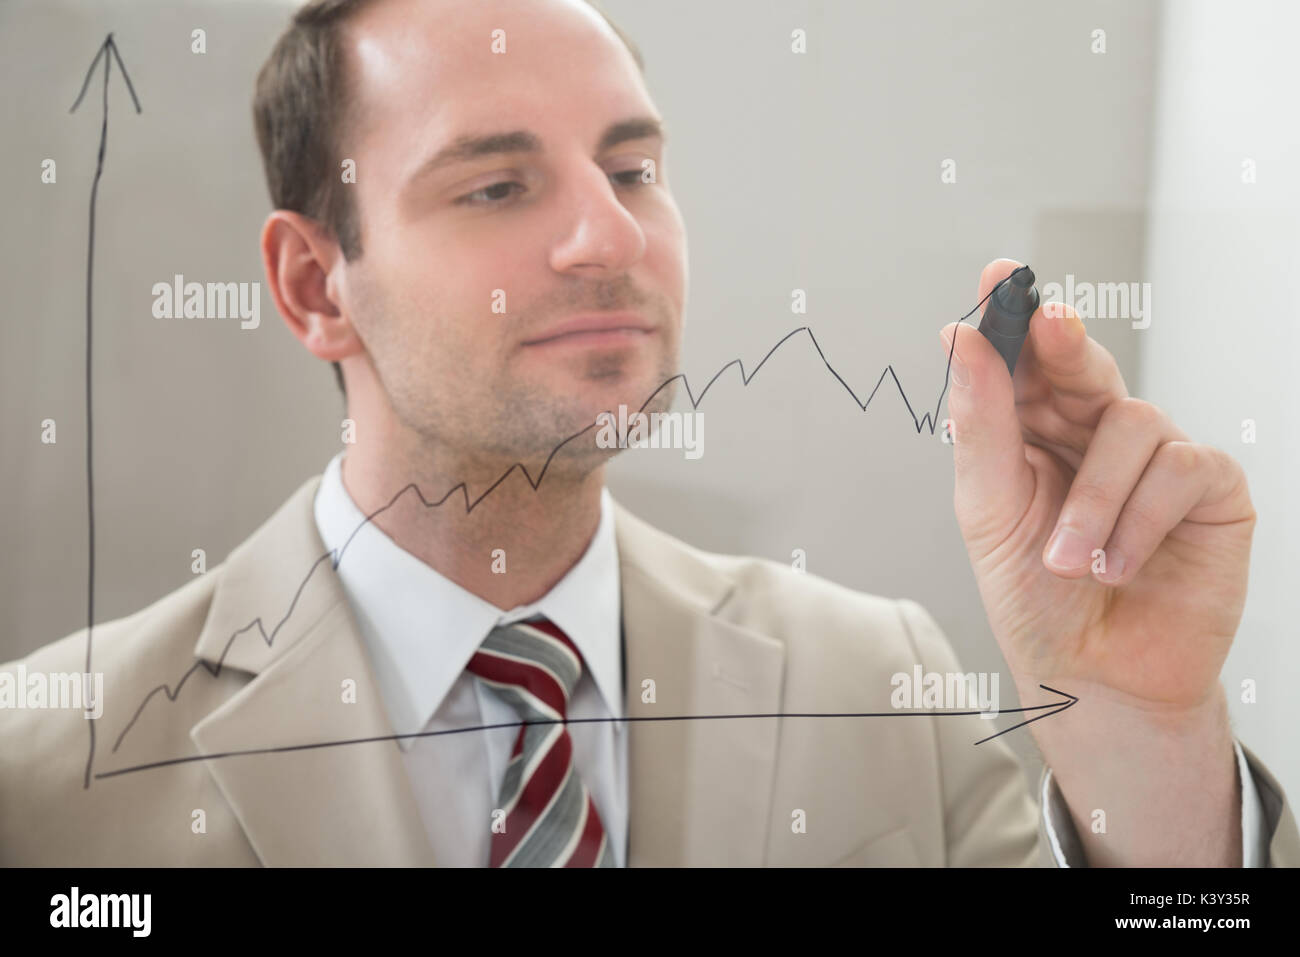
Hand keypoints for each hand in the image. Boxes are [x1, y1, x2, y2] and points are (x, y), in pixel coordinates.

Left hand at [939, 259, 1255, 716]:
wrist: (1096, 678)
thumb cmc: (1037, 598)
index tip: (1000, 274)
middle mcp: (1095, 431)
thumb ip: (981, 426)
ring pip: (1132, 422)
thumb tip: (960, 340)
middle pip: (1084, 363)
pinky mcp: (1210, 488)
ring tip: (1069, 561)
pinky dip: (1139, 520)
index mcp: (1034, 431)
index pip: (1024, 361)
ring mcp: (1157, 455)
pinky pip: (1181, 469)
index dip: (1013, 314)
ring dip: (1093, 500)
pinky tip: (1120, 563)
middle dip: (1065, 342)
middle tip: (1049, 323)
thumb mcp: (990, 513)